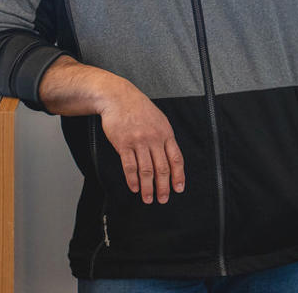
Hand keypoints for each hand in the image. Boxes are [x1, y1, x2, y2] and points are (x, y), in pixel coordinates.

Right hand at [98, 84, 185, 203]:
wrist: (118, 97)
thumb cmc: (139, 108)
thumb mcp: (159, 119)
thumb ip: (165, 138)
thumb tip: (171, 158)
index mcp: (166, 133)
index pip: (176, 159)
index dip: (178, 176)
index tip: (178, 189)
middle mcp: (154, 138)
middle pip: (162, 168)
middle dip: (163, 187)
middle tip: (162, 199)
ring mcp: (139, 141)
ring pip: (146, 170)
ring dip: (147, 187)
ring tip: (148, 198)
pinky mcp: (123, 144)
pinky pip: (130, 166)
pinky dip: (132, 179)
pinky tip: (134, 187)